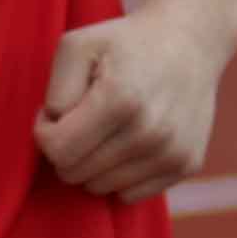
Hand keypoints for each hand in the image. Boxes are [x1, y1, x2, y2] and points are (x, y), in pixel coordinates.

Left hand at [36, 2, 235, 199]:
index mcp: (120, 100)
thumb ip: (56, 90)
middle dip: (68, 148)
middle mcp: (150, 133)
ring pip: (100, 188)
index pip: (57, 150)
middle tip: (82, 119)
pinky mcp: (187, 165)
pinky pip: (129, 195)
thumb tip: (55, 130)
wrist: (191, 42)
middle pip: (75, 174)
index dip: (46, 131)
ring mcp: (172, 153)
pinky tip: (128, 142)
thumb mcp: (77, 45)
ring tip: (107, 128)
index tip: (57, 112)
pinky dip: (120, 175)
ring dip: (93, 163)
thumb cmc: (125, 43)